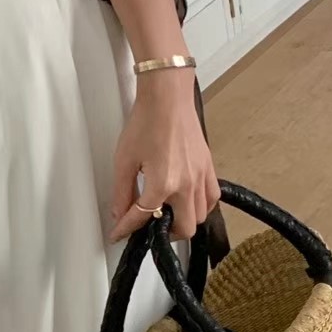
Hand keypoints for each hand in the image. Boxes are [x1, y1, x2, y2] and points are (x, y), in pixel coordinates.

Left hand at [109, 70, 220, 241]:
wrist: (167, 98)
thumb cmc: (147, 121)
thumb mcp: (124, 159)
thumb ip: (122, 191)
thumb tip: (120, 212)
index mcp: (163, 184)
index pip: (143, 217)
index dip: (126, 228)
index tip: (118, 233)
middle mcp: (186, 185)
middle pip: (183, 228)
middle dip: (165, 234)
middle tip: (148, 226)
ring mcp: (201, 177)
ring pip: (200, 216)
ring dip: (184, 221)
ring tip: (167, 214)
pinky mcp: (209, 167)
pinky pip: (212, 198)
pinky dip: (201, 206)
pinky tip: (188, 201)